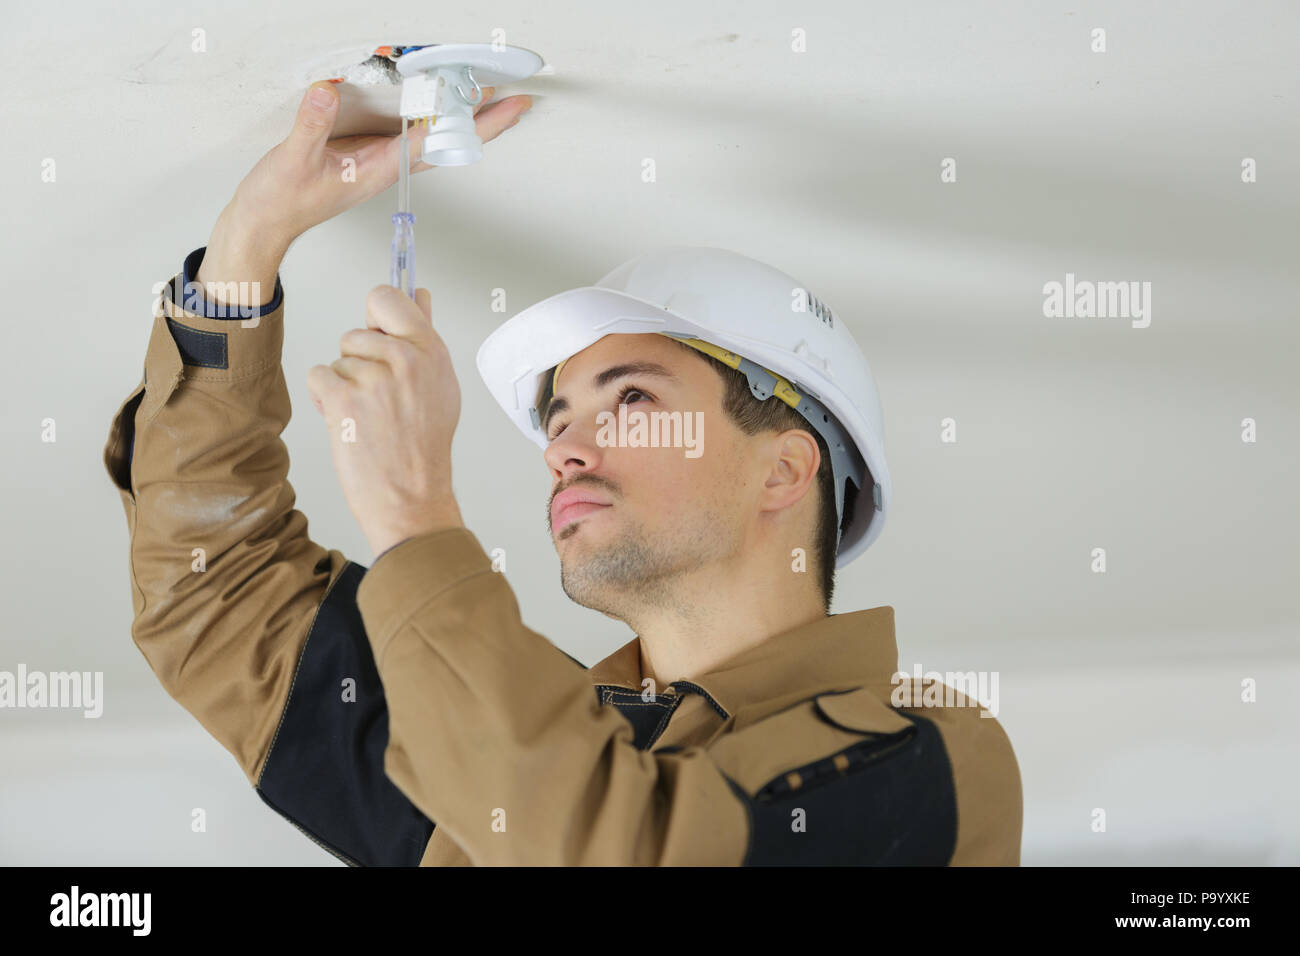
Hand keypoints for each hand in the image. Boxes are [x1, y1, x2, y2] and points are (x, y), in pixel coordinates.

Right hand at [196, 82, 532, 303]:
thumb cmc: (278, 202)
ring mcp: (378, 165)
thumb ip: (311, 126)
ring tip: (490, 98)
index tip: (499, 102)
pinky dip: (429, 120)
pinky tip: (439, 110)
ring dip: (460, 120)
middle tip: (515, 97)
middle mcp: (386, 168)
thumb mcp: (291, 160)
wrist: (262, 227)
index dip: (469, 121)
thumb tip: (327, 92)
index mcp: (378, 170)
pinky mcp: (364, 160)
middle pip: (446, 143)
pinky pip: (408, 138)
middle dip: (481, 120)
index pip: (435, 140)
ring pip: (432, 141)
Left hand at [305, 285, 464, 556]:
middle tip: (380, 400)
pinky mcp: (344, 398)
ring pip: (337, 360)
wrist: (412, 499)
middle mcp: (406, 359)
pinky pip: (318, 376)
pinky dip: (325, 400)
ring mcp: (375, 378)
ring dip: (344, 387)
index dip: (376, 318)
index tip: (379, 335)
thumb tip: (419, 295)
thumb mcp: (440, 387)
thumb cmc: (423, 449)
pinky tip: (349, 423)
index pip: (387, 297)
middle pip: (355, 333)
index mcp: (432, 351)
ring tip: (369, 419)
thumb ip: (424, 337)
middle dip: (359, 362)